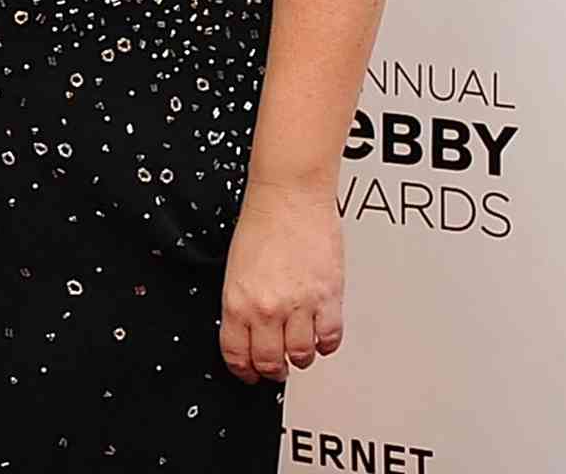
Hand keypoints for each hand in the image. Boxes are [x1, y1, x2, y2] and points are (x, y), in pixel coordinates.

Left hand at [219, 183, 343, 384]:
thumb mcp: (235, 266)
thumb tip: (249, 330)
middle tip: (277, 366)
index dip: (244, 370)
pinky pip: (330, 339)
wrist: (289, 192)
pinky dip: (326, 343)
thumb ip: (242, 302)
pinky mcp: (328, 298)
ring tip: (299, 347)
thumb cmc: (262, 219)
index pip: (237, 355)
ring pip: (302, 356)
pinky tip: (320, 332)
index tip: (249, 372)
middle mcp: (267, 308)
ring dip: (301, 357)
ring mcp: (299, 305)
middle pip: (271, 363)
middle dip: (273, 370)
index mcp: (237, 300)